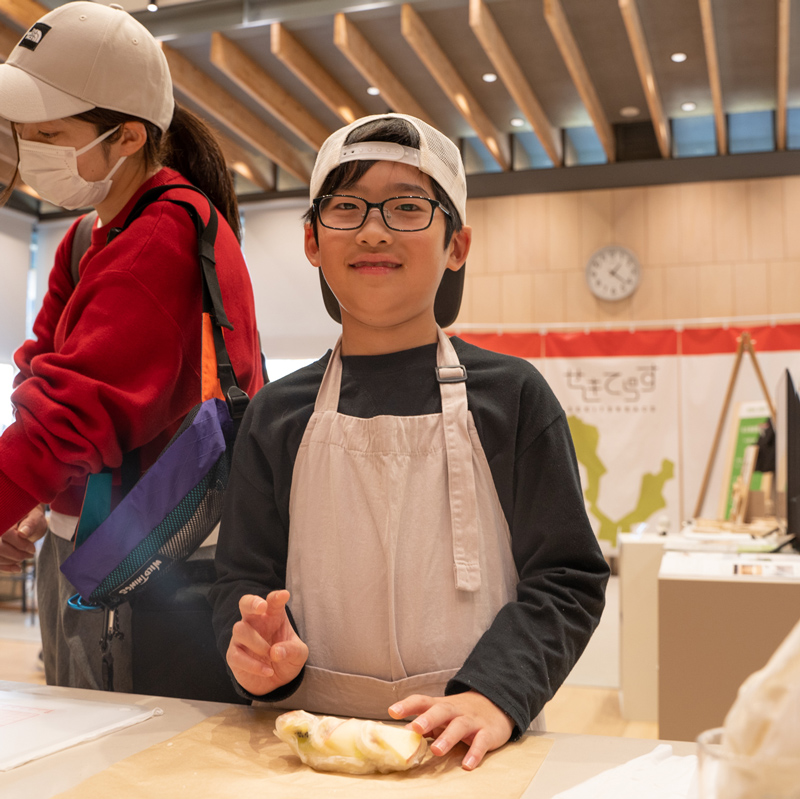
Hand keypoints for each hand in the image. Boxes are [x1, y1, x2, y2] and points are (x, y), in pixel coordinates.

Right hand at [0, 504, 46, 573]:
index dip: (20, 544)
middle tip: (30, 555)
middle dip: (16, 555)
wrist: (28, 522)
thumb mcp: (35, 518)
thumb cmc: (33, 518)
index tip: (32, 549)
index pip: (6, 535)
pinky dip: (6, 567)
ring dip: (12, 561)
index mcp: (4, 519)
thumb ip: (30, 524)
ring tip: (27, 557)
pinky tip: (17, 569)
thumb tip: (23, 533)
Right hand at [226, 589, 308, 695]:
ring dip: (256, 642)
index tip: (284, 595)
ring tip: (271, 655)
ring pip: (240, 629)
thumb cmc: (287, 658)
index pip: (273, 601)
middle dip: (252, 602)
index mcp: (274, 615)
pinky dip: (253, 665)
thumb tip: (275, 652)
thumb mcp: (298, 655)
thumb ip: (292, 650)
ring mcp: (242, 638)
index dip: (277, 597)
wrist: (276, 682)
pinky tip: (267, 671)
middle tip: (261, 606)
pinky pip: (237, 655)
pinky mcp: (234, 655)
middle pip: (245, 603)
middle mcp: (255, 622)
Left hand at [388, 690, 513, 770]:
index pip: (422, 701)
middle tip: (415, 728)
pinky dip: (475, 753)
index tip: (392, 711)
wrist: (496, 704)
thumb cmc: (460, 713)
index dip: (407, 705)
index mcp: (441, 706)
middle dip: (428, 719)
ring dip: (448, 737)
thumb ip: (424, 724)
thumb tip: (401, 735)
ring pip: (460, 726)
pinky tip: (467, 765)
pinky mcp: (488, 733)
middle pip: (441, 711)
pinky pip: (481, 742)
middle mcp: (456, 711)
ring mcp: (472, 721)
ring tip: (436, 750)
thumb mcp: (442, 715)